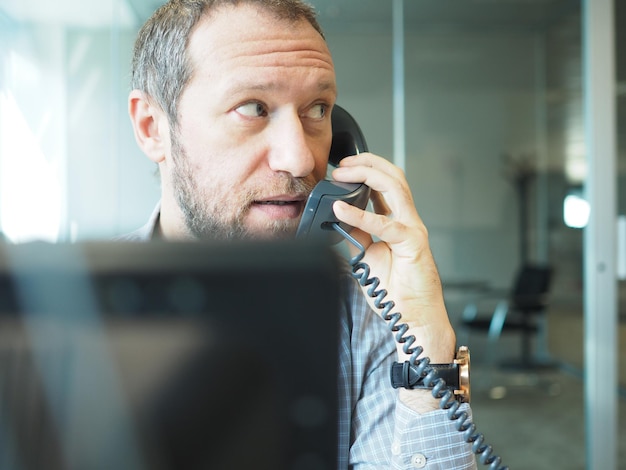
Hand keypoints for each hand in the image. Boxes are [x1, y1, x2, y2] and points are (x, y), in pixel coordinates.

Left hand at [331, 153, 455, 364]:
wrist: (413, 317)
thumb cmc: (397, 291)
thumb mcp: (368, 256)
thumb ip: (358, 236)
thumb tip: (339, 221)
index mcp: (399, 222)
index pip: (386, 184)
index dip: (366, 170)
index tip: (342, 168)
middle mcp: (408, 221)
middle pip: (394, 177)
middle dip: (368, 163)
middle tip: (341, 163)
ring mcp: (413, 229)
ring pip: (395, 188)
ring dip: (367, 175)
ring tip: (342, 174)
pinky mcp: (412, 244)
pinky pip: (384, 224)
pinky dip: (360, 215)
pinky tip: (341, 211)